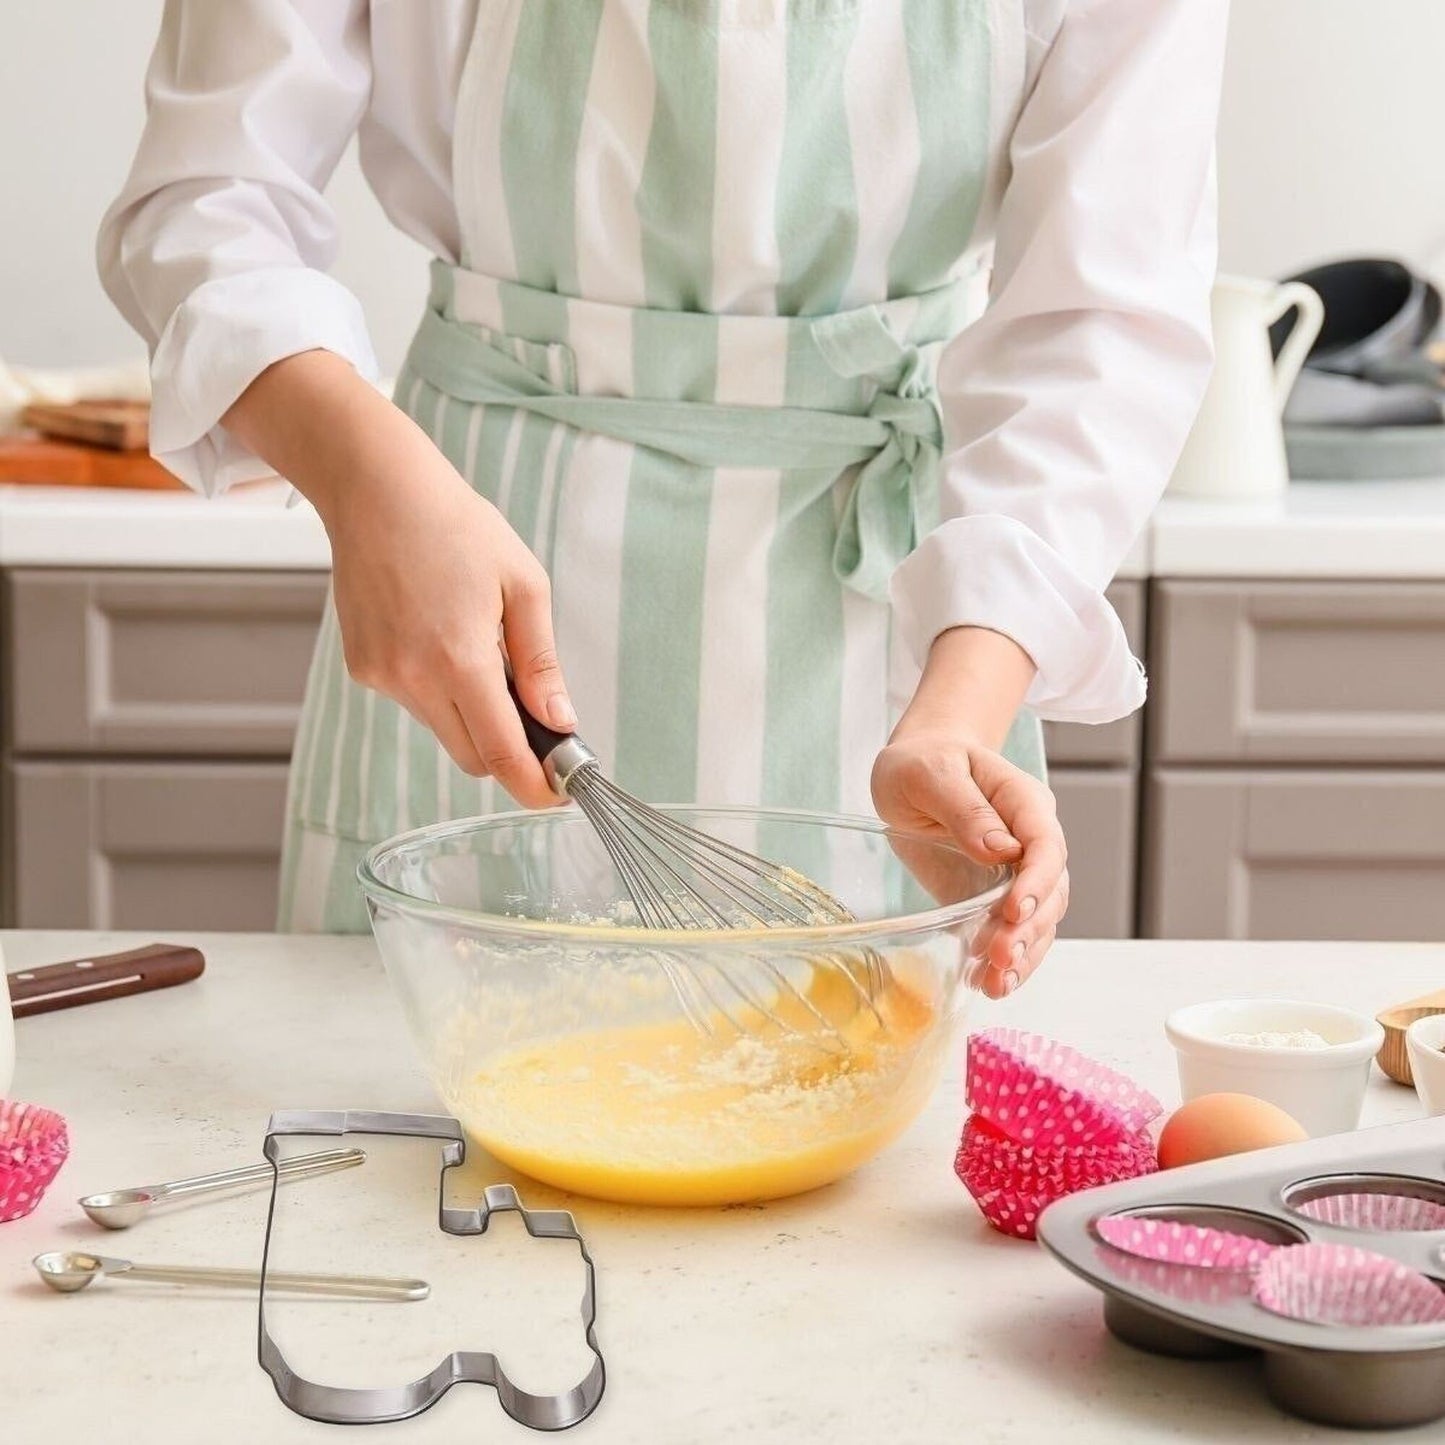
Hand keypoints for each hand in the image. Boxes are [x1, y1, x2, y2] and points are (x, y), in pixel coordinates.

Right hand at [224, 351, 573, 807]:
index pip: (500, 753)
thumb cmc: (456, 526)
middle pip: (472, 755)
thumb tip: (560, 721)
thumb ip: (541, 663)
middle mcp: (412, 677)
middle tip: (535, 713)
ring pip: (443, 729)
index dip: (533, 785)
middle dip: (507, 748)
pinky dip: (438, 689)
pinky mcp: (362, 668)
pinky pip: (414, 702)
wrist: (375, 490)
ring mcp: (381, 676)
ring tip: (477, 645)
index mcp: (459, 659)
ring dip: (471, 712)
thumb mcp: (523, 586)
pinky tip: (440, 634)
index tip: (557, 796)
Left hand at [871, 627, 1067, 997]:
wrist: (914, 768)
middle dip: (1029, 928)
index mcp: (1022, 802)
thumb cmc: (921, 762)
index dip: (1036, 881)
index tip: (1013, 910)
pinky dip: (1005, 960)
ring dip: (1023, 954)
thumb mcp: (931, 774)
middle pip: (1050, 890)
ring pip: (1039, 919)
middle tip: (999, 956)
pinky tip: (988, 983)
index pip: (1045, 844)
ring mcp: (1016, 872)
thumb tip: (1000, 849)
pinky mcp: (993, 895)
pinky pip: (1011, 930)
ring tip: (997, 984)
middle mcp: (1029, 840)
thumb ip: (965, 809)